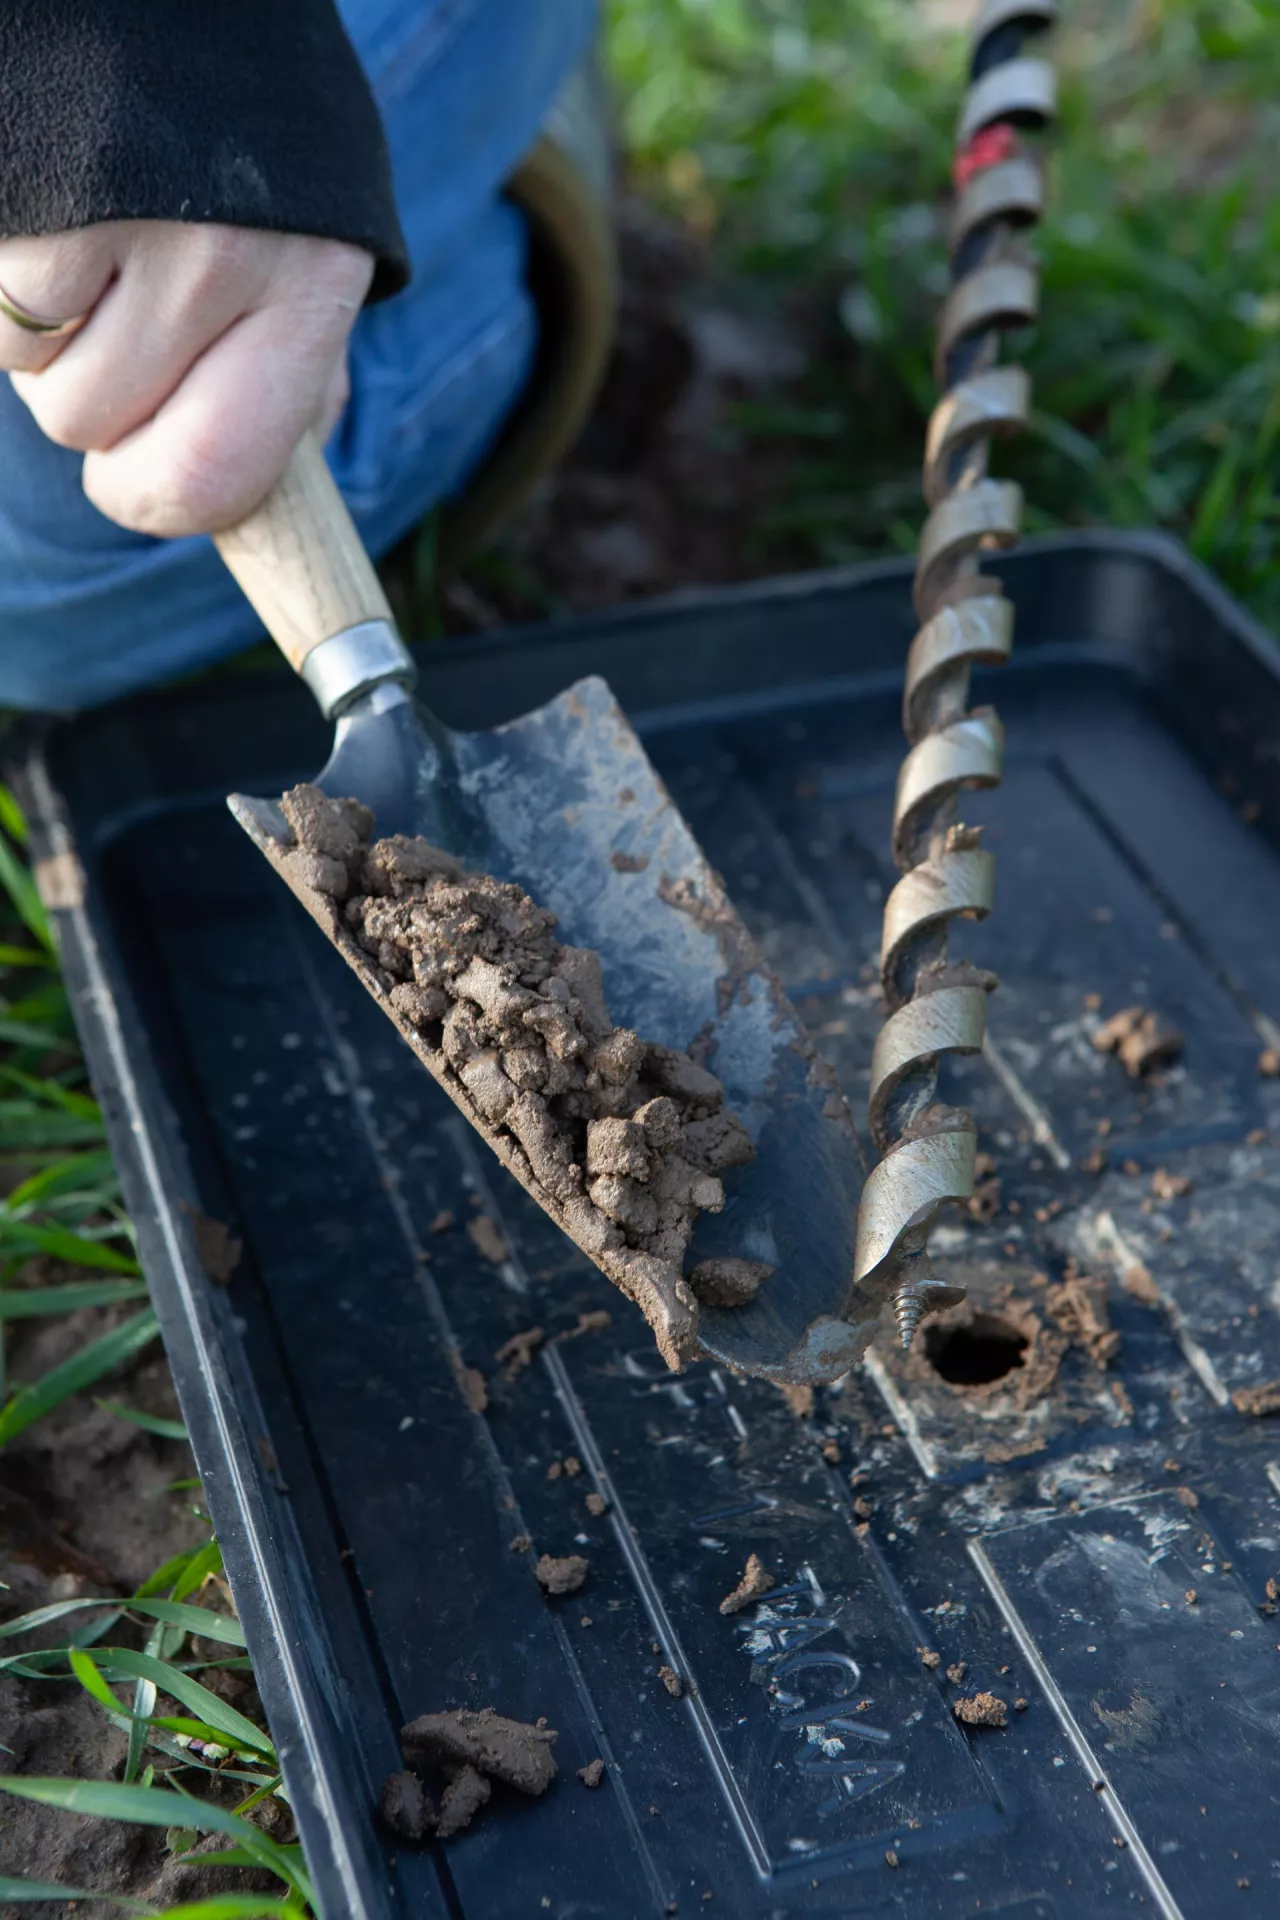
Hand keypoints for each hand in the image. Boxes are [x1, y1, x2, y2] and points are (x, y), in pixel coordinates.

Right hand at [0, 221, 372, 536]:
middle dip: (85, 398)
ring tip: (89, 243)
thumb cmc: (247, 150)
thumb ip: (291, 377)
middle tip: (115, 315)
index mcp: (310, 292)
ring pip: (32, 374)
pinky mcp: (34, 185)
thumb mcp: (310, 253)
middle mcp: (226, 257)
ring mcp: (124, 211)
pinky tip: (47, 211)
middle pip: (94, 429)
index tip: (132, 481)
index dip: (152, 503)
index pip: (213, 479)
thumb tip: (249, 497)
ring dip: (40, 335)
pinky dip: (0, 279)